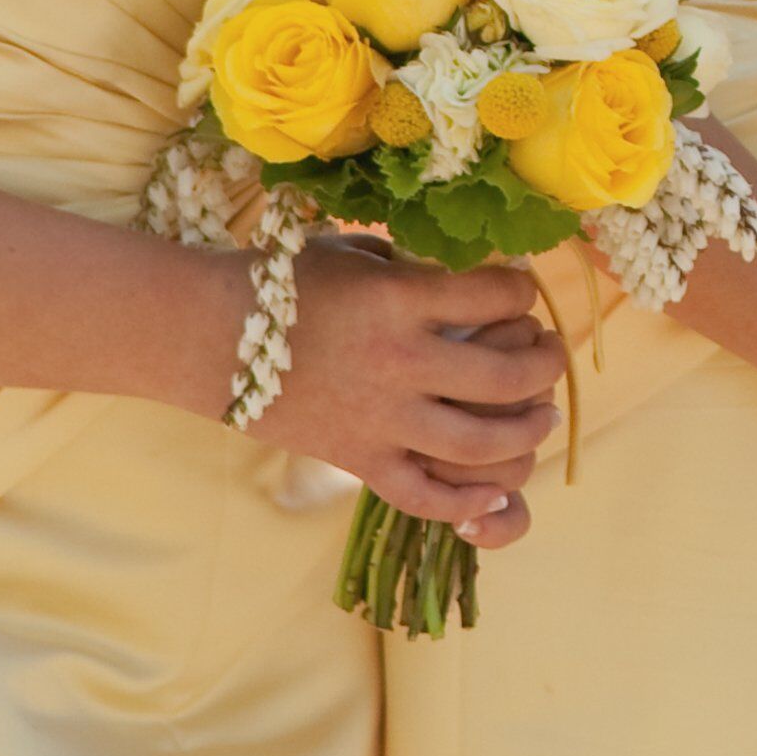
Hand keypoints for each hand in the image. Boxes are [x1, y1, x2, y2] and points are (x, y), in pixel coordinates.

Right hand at [245, 244, 562, 545]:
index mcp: (402, 299)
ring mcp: (381, 419)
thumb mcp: (358, 254)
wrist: (206, 337)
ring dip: (528, 432)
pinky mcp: (358, 461)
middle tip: (550, 355)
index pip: (500, 297)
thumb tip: (474, 278)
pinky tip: (494, 488)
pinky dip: (467, 501)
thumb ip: (417, 268)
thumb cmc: (283, 284)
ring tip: (542, 417)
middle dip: (546, 363)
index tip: (521, 292)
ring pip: (482, 442)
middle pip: (508, 375)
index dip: (524, 292)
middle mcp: (401, 362)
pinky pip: (424, 496)